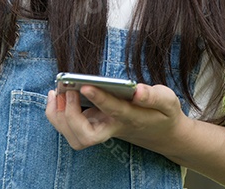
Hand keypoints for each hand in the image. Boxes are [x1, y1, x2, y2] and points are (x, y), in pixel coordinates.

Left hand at [45, 83, 190, 152]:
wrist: (159, 134)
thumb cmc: (162, 114)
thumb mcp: (168, 101)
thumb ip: (154, 97)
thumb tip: (137, 90)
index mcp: (132, 118)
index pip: (114, 110)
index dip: (100, 99)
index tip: (86, 86)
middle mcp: (112, 128)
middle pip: (86, 136)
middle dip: (71, 116)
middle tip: (67, 91)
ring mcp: (100, 131)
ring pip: (75, 138)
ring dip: (60, 116)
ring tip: (57, 91)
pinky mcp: (91, 128)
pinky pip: (68, 130)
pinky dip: (56, 115)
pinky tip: (57, 95)